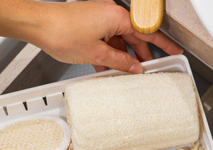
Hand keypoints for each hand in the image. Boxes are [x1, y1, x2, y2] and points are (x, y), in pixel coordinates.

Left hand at [25, 0, 181, 72]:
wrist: (36, 24)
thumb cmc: (61, 32)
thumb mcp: (97, 54)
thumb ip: (120, 62)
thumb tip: (134, 67)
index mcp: (117, 16)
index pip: (148, 32)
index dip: (164, 44)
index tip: (175, 51)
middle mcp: (110, 13)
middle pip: (134, 36)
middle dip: (140, 55)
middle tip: (147, 70)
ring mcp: (99, 17)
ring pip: (119, 39)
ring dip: (122, 57)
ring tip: (123, 74)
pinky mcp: (89, 21)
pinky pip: (106, 38)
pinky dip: (109, 52)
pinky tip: (106, 68)